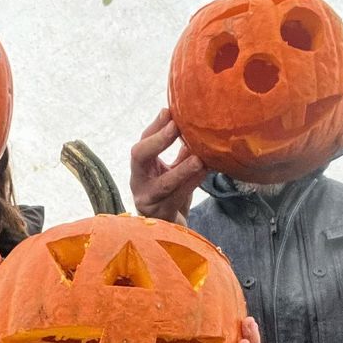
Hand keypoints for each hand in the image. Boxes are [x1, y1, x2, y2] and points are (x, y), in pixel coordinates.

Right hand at [130, 109, 206, 224]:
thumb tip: (194, 121)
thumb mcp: (175, 170)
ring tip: (198, 158)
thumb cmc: (173, 195)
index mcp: (140, 168)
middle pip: (138, 155)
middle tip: (175, 127)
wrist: (172, 231)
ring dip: (181, 169)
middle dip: (157, 140)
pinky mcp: (162, 215)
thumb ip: (181, 150)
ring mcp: (148, 201)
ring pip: (163, 183)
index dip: (155, 127)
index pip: (143, 141)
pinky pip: (177, 198)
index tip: (169, 112)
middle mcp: (138, 183)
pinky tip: (204, 172)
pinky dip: (192, 184)